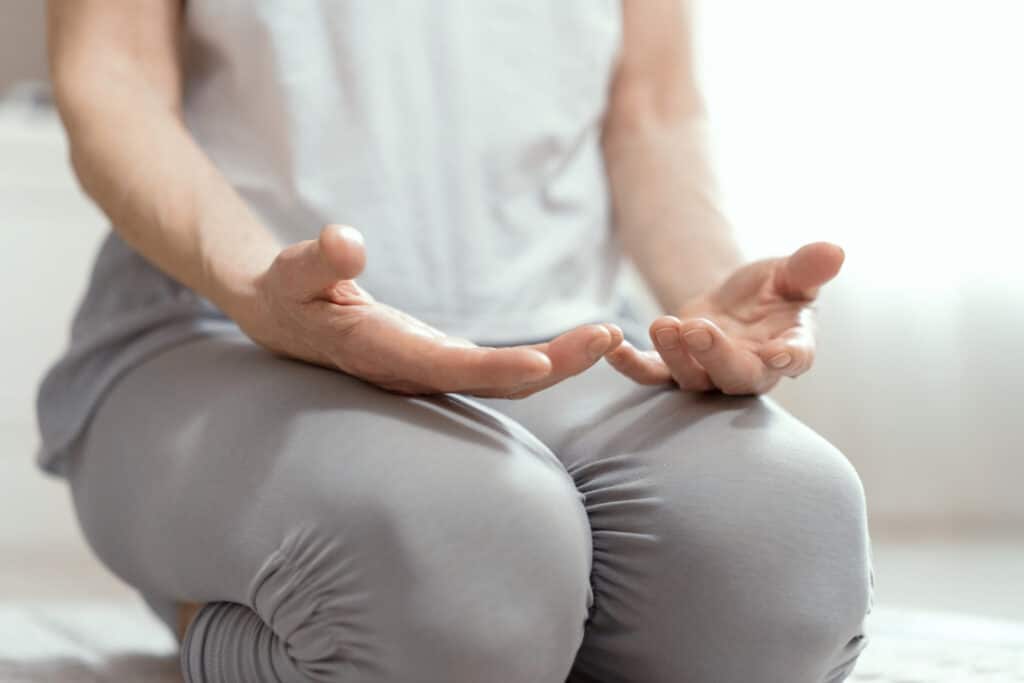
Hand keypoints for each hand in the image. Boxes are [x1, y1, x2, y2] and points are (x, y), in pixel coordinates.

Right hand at [242, 225, 622, 397]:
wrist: (289, 320)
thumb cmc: (292, 292)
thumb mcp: (293, 271)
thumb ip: (317, 260)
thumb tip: (346, 242)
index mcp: (381, 353)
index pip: (443, 367)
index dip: (492, 368)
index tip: (541, 363)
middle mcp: (415, 372)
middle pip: (492, 381)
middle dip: (552, 365)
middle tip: (606, 335)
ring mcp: (435, 371)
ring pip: (505, 379)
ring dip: (559, 363)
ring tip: (608, 335)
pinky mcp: (446, 362)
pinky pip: (501, 369)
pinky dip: (544, 359)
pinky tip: (580, 343)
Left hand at [607, 242, 843, 394]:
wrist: (736, 302)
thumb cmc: (772, 291)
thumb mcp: (789, 272)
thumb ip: (808, 267)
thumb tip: (835, 250)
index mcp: (789, 348)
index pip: (795, 358)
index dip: (790, 358)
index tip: (782, 354)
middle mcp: (750, 370)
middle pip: (735, 376)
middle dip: (716, 356)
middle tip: (697, 329)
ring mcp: (709, 374)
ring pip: (692, 377)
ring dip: (675, 354)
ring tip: (663, 323)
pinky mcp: (674, 368)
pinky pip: (651, 374)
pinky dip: (631, 365)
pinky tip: (612, 347)